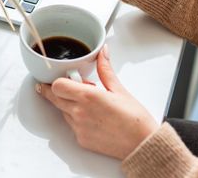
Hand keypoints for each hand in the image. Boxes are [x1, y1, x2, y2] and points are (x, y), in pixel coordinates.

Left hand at [36, 45, 157, 159]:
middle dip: (59, 92)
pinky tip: (94, 118)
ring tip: (90, 104)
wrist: (142, 144)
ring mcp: (79, 128)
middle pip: (55, 98)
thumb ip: (105, 69)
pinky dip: (77, 120)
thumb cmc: (135, 119)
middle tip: (70, 87)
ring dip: (69, 105)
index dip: (56, 81)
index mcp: (88, 96)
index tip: (60, 78)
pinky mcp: (81, 140)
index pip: (57, 86)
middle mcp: (79, 113)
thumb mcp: (119, 89)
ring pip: (63, 111)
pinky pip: (71, 126)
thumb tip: (102, 53)